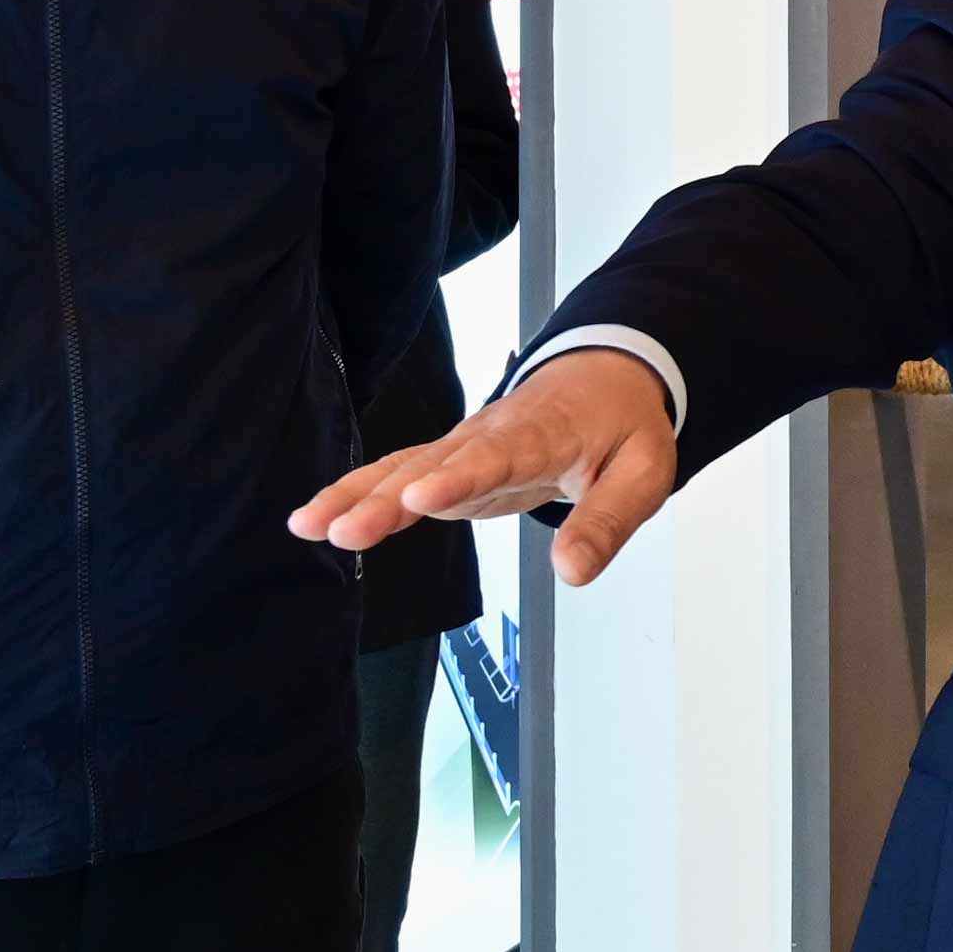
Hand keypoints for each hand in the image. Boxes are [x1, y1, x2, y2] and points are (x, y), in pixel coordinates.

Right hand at [299, 348, 683, 581]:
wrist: (603, 379)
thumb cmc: (622, 426)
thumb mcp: (643, 474)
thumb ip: (607, 522)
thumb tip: (572, 572)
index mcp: (542, 435)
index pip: (496, 458)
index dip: (457, 479)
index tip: (421, 500)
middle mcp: (488, 436)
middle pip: (430, 466)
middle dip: (384, 499)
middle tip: (342, 530)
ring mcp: (461, 448)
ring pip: (401, 468)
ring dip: (354, 496)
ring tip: (309, 526)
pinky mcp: (447, 463)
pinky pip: (396, 475)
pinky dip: (356, 494)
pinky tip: (317, 521)